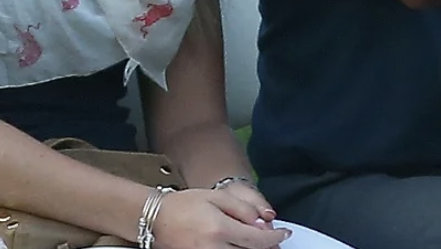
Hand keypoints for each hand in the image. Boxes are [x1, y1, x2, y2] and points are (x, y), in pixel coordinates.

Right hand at [151, 188, 290, 248]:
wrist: (156, 219)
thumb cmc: (185, 204)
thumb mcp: (216, 197)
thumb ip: (242, 209)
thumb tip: (263, 222)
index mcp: (220, 229)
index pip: (257, 239)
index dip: (275, 238)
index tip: (285, 234)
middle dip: (267, 247)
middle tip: (276, 241)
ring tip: (261, 244)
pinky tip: (242, 246)